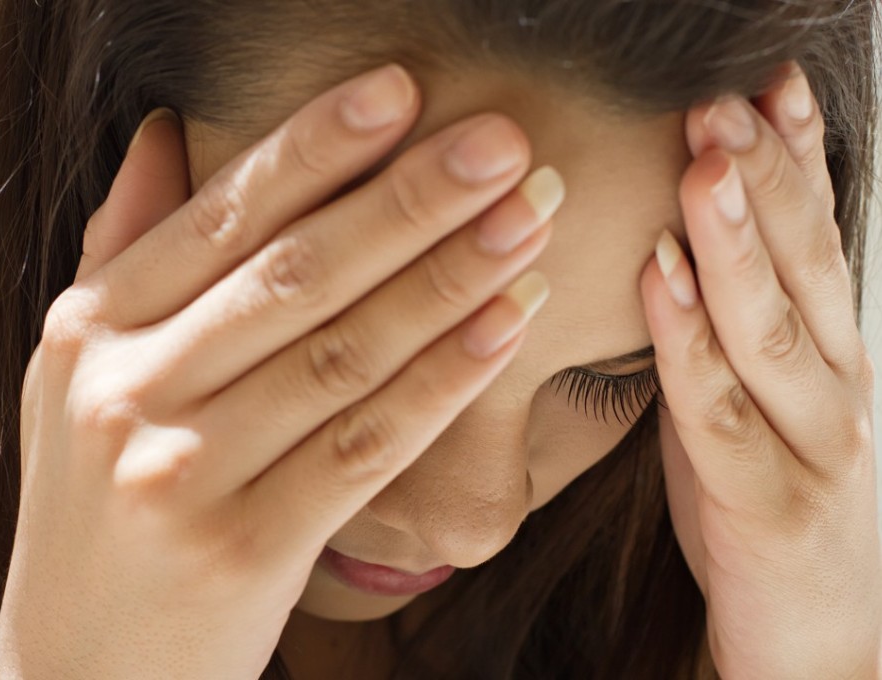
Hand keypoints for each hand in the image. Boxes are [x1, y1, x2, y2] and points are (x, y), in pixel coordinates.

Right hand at [0, 64, 561, 679]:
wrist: (79, 665)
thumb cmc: (97, 504)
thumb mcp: (75, 373)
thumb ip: (120, 250)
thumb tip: (166, 130)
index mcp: (89, 331)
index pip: (221, 218)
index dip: (315, 147)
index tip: (400, 92)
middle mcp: (127, 392)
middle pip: (295, 275)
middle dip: (410, 201)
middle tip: (500, 144)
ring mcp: (182, 474)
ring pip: (342, 355)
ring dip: (448, 280)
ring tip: (527, 217)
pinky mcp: (246, 549)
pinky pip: (365, 447)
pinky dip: (442, 382)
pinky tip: (507, 323)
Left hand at [640, 62, 881, 678]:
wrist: (814, 638)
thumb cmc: (767, 499)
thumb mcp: (755, 399)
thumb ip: (731, 328)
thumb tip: (684, 240)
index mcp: (830, 355)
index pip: (815, 238)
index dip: (798, 158)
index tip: (769, 84)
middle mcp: (837, 387)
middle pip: (802, 264)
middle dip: (764, 175)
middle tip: (724, 99)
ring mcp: (814, 446)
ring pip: (772, 326)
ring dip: (736, 238)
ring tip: (705, 161)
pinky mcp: (769, 504)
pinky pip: (719, 411)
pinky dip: (688, 338)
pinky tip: (660, 276)